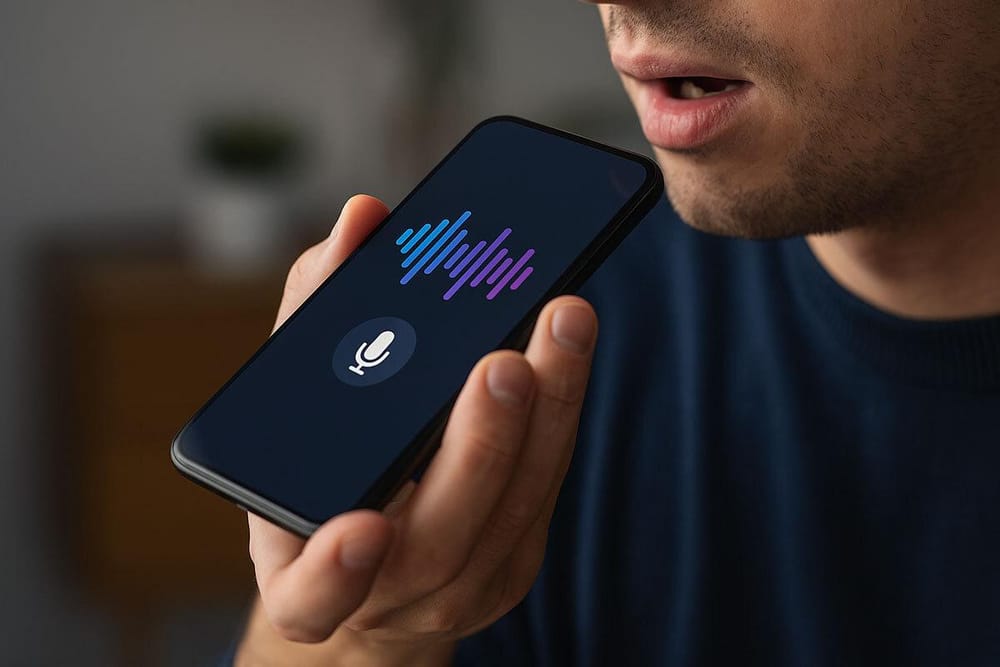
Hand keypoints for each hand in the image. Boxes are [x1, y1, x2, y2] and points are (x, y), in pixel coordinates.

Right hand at [238, 194, 597, 664]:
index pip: (314, 595)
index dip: (334, 570)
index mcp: (305, 581)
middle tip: (505, 361)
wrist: (373, 577)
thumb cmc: (320, 484)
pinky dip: (559, 418)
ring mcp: (461, 591)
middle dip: (479, 448)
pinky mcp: (513, 564)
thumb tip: (363, 218)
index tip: (363, 526)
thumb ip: (313, 314)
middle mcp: (388, 601)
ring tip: (564, 323)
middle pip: (442, 542)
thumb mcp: (288, 413)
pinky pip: (544, 494)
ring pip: (515, 512)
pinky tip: (567, 351)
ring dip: (547, 415)